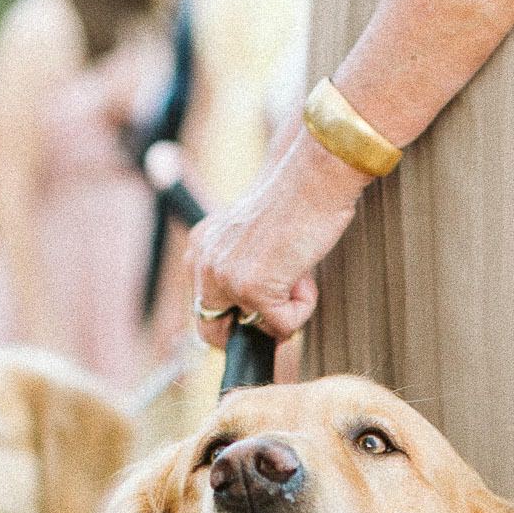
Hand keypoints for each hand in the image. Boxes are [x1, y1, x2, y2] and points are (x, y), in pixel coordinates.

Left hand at [188, 130, 367, 345]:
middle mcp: (204, 262)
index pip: (203, 308)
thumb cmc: (296, 203)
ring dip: (285, 311)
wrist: (312, 177)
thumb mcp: (253, 239)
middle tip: (281, 325)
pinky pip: (283, 325)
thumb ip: (242, 271)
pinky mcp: (252, 288)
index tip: (258, 326)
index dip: (232, 326)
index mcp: (200, 247)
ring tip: (298, 273)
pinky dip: (303, 307)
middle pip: (212, 333)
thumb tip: (255, 320)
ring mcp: (225, 277)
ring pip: (254, 330)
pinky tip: (304, 272)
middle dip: (251, 335)